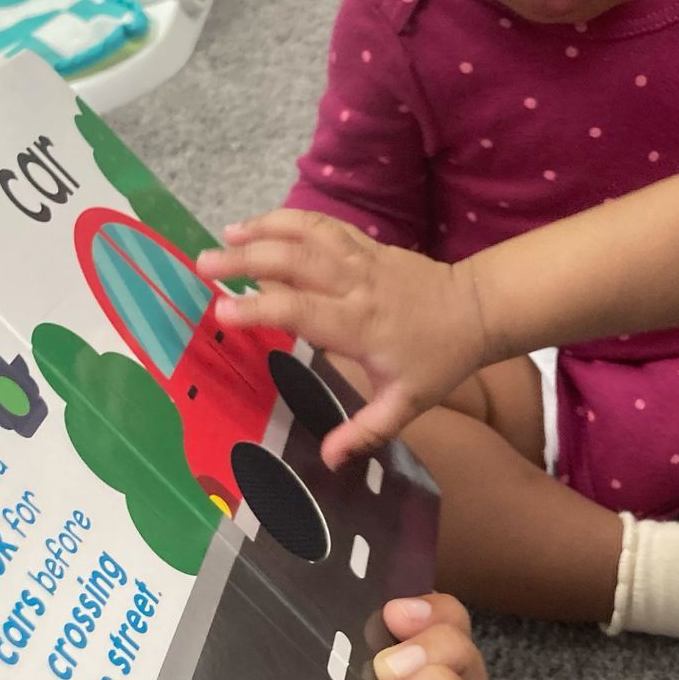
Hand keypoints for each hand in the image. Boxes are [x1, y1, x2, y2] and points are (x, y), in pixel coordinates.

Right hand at [197, 211, 487, 464]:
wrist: (476, 310)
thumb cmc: (438, 359)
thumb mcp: (407, 403)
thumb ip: (366, 432)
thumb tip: (327, 460)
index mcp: (360, 324)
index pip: (300, 309)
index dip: (258, 308)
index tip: (220, 311)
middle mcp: (356, 284)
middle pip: (293, 260)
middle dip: (245, 259)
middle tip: (203, 264)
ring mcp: (362, 258)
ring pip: (307, 232)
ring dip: (263, 229)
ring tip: (224, 235)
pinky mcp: (368, 244)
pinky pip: (324, 225)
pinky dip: (290, 219)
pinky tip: (261, 224)